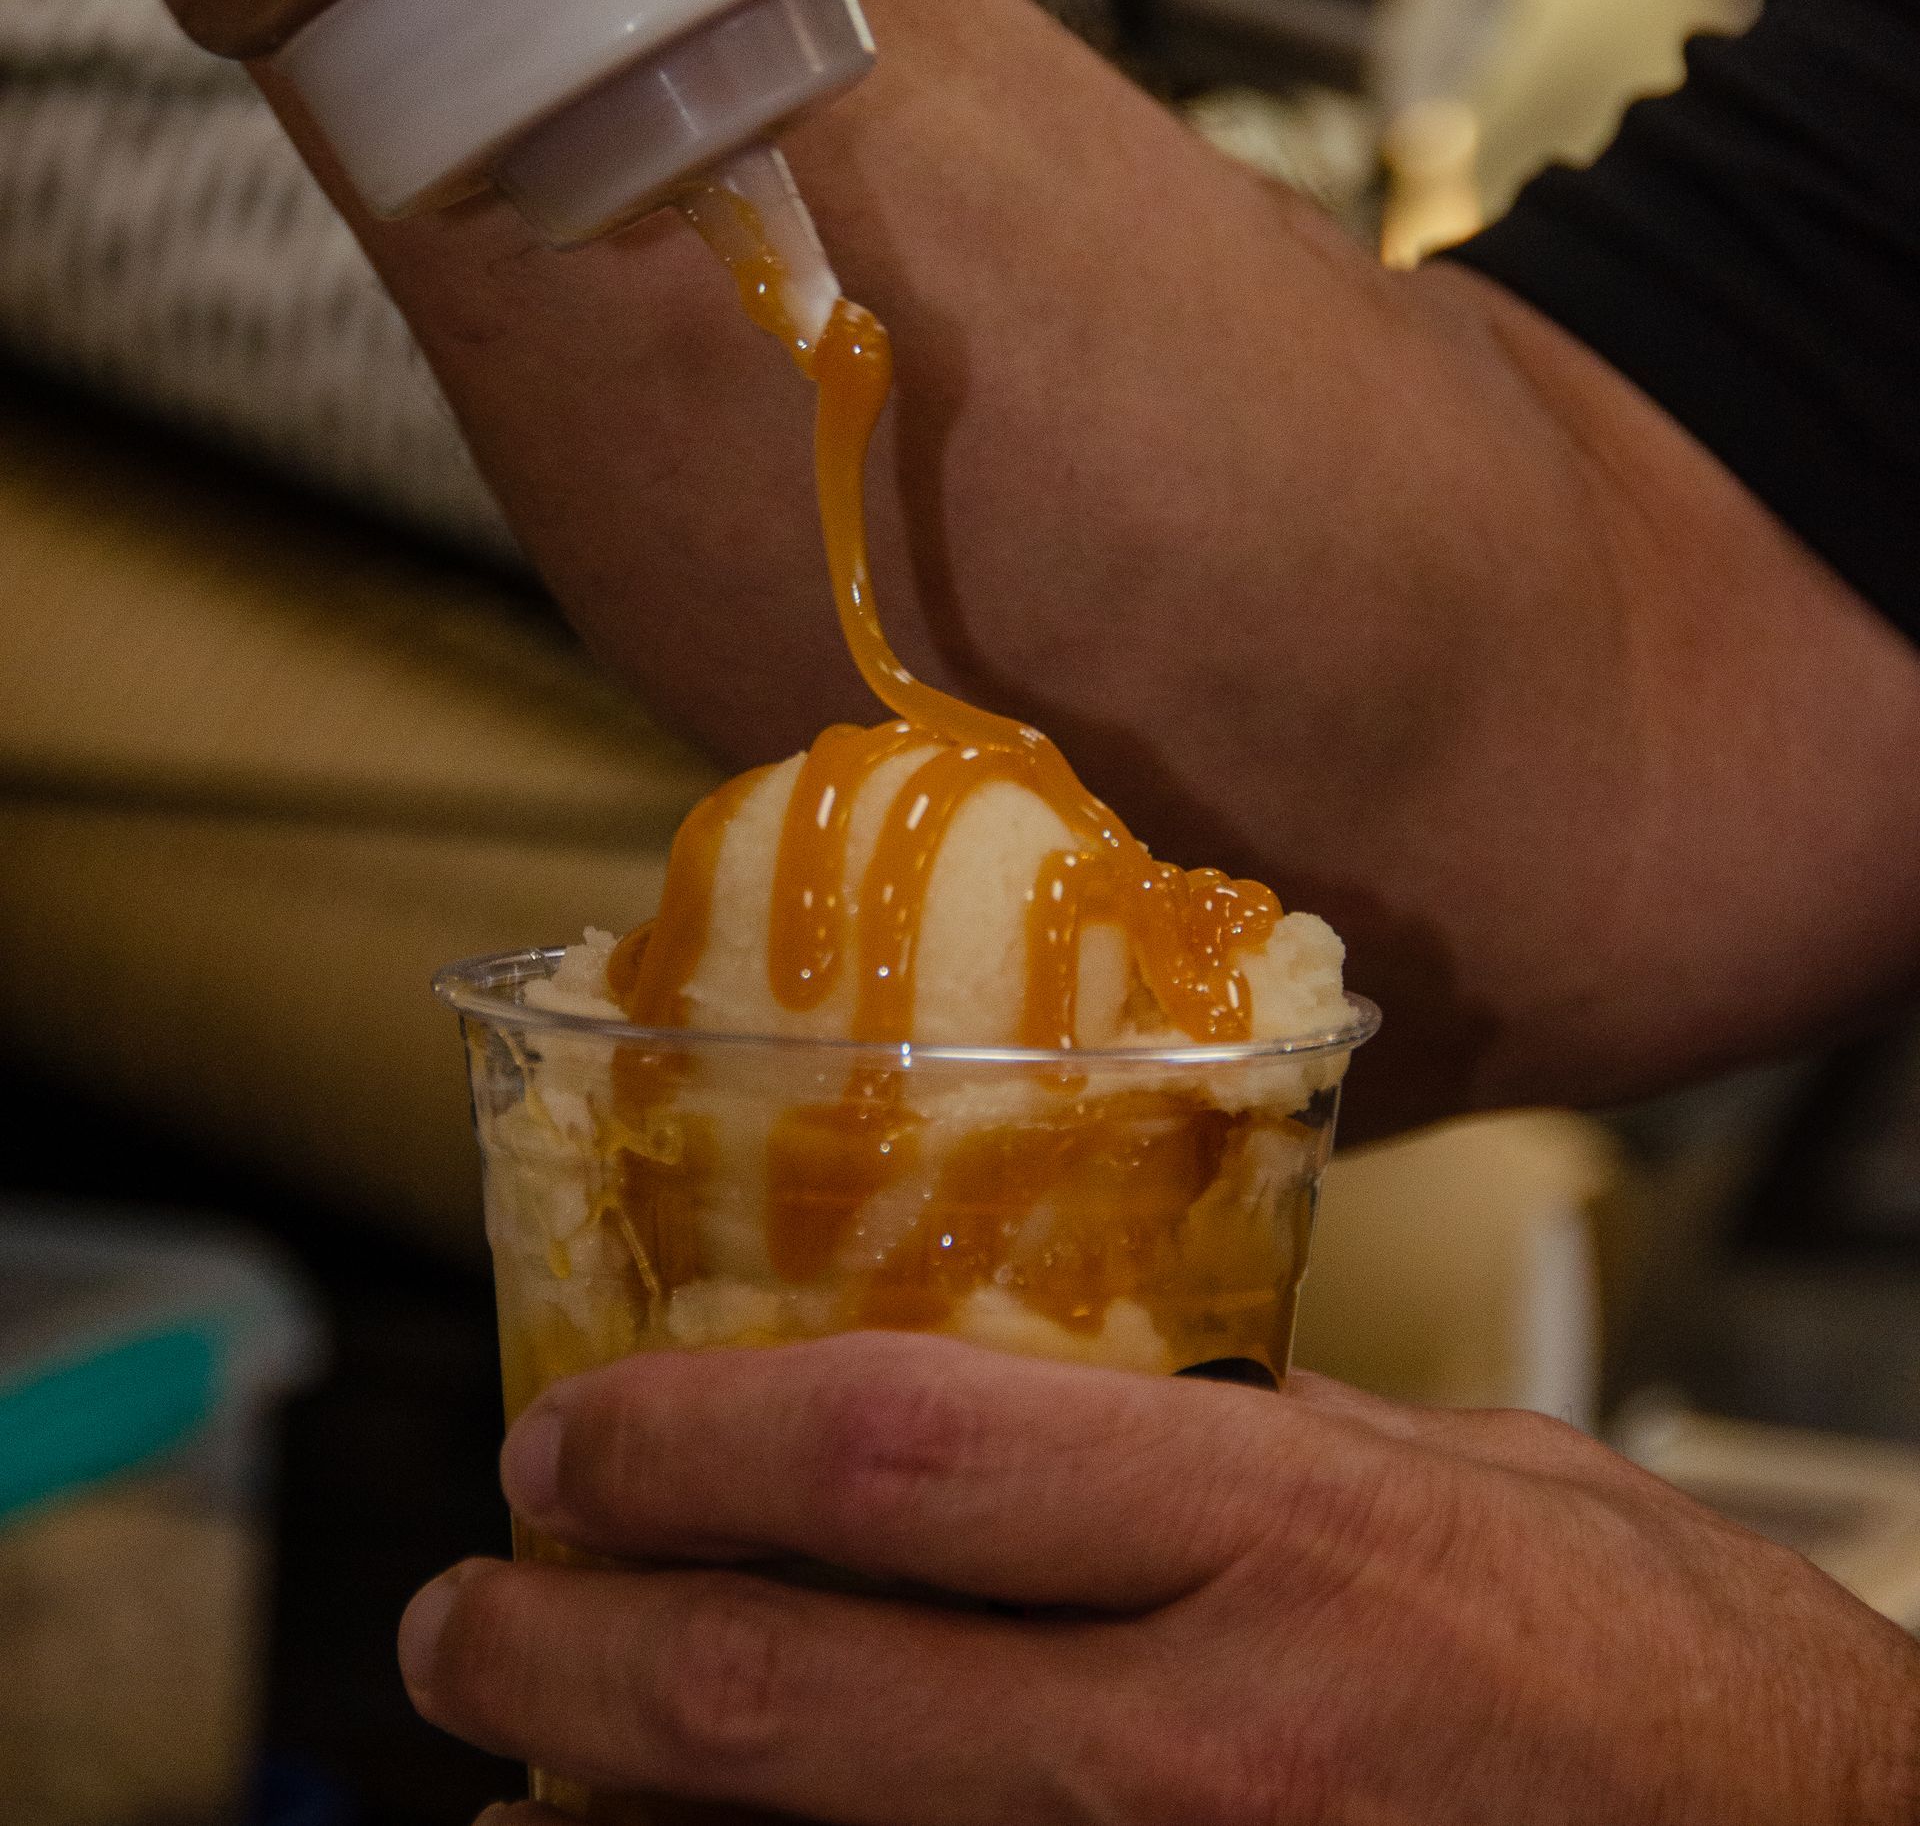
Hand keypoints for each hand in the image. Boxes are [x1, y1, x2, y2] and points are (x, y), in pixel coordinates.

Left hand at [399, 1331, 1919, 1823]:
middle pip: (786, 1703)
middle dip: (566, 1662)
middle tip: (459, 1620)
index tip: (566, 1434)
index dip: (686, 1443)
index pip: (897, 1455)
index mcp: (1270, 1537)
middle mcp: (1196, 1747)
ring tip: (528, 1769)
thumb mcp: (1437, 1472)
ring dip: (625, 1824)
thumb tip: (1011, 1395)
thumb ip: (1220, 1438)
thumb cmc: (1645, 1667)